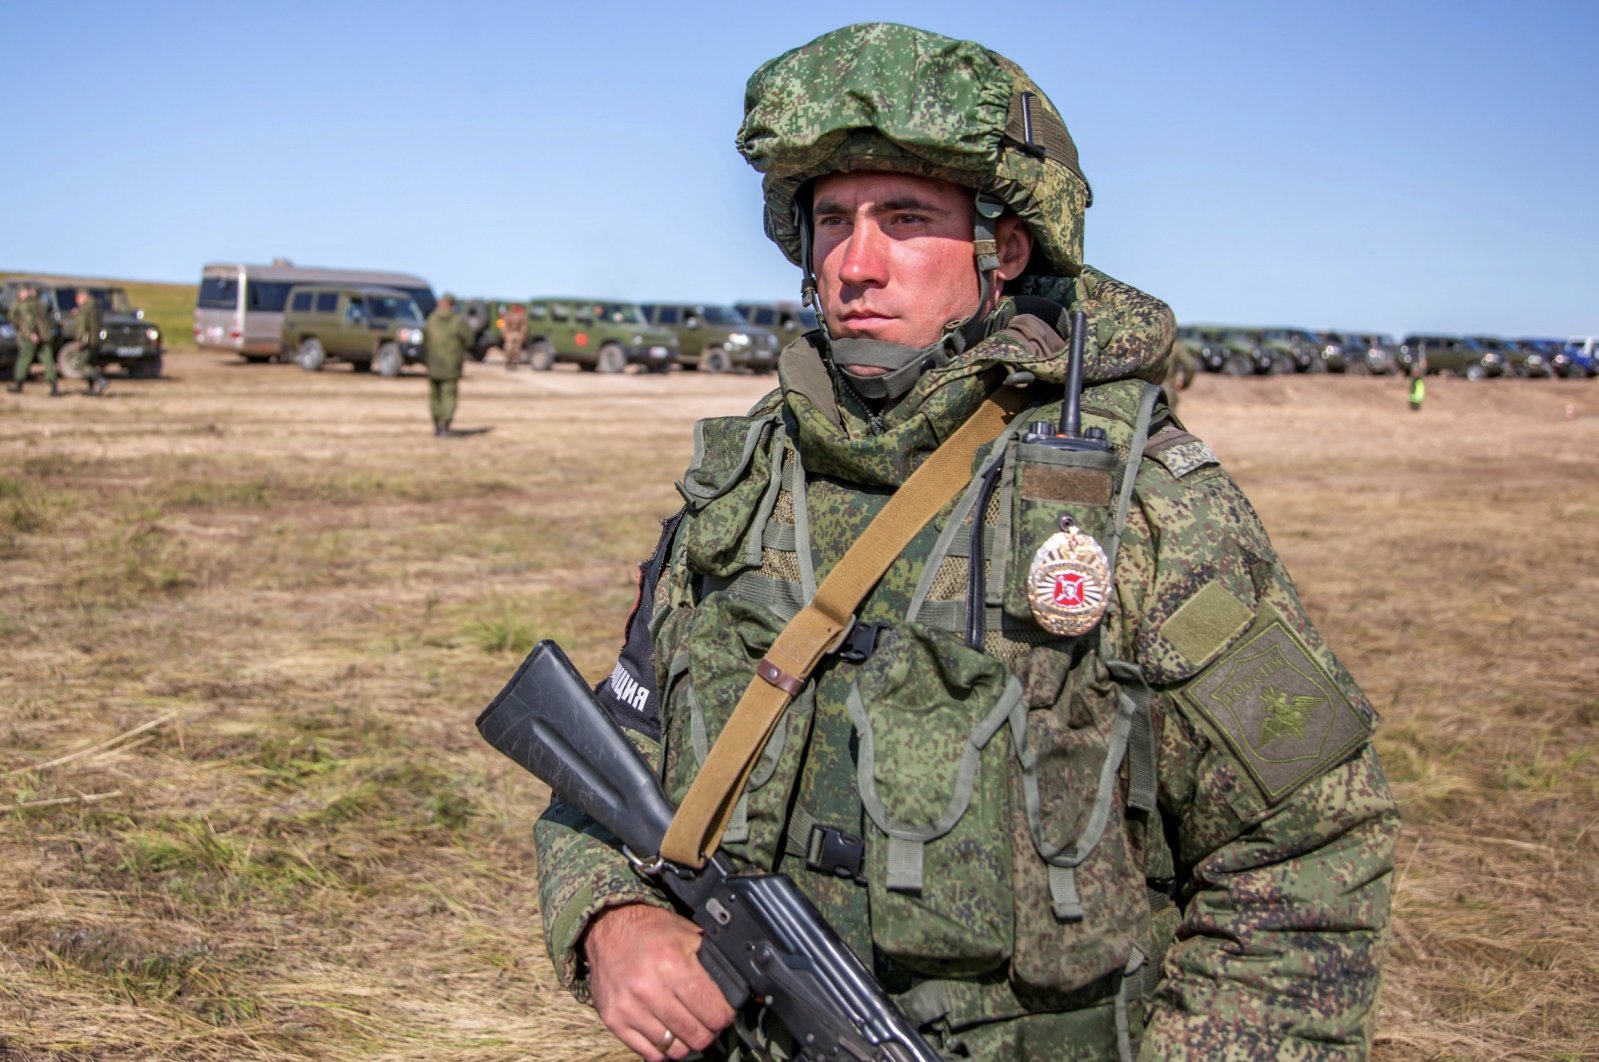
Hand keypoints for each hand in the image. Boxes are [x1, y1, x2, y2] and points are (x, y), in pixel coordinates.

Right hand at [584, 902, 735, 1059]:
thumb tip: (735, 990)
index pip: (712, 1011)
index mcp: (672, 964)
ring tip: (688, 1028)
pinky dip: (664, 1049)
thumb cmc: (652, 931)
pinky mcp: (613, 1019)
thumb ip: (711, 962)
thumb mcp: (688, 935)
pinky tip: (668, 1033)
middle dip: (709, 1032)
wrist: (609, 928)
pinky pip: (649, 1053)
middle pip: (695, 1035)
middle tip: (708, 1023)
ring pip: (674, 1049)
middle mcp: (649, 988)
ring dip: (686, 1042)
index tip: (724, 1014)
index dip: (724, 1017)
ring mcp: (629, 1007)